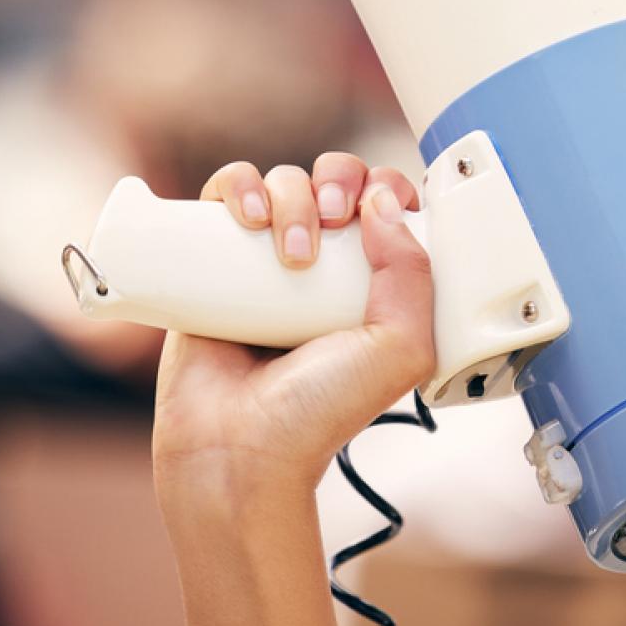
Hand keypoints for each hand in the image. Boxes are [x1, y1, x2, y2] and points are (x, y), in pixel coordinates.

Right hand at [152, 153, 432, 509]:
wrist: (237, 446)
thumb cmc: (316, 413)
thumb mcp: (400, 350)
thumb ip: (413, 275)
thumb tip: (384, 204)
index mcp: (373, 282)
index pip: (387, 204)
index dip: (387, 189)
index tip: (378, 209)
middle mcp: (322, 266)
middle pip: (335, 179)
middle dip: (339, 181)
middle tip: (333, 221)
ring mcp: (266, 259)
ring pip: (283, 181)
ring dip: (291, 194)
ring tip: (288, 250)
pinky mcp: (212, 258)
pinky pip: (224, 193)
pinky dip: (237, 185)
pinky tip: (246, 216)